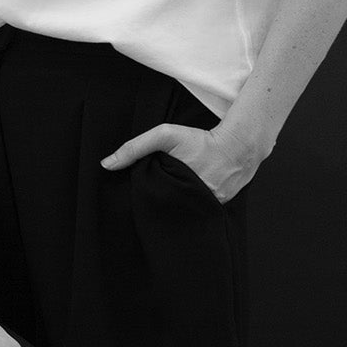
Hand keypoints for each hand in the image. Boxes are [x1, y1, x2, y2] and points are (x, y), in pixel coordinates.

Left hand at [100, 120, 258, 201]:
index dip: (144, 199)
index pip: (151, 202)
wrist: (239, 146)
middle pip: (166, 208)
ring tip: (172, 198)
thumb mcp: (165, 135)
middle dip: (160, 204)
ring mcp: (208, 208)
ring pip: (183, 211)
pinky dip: (193, 204)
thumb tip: (106, 164)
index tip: (141, 195)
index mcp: (177, 188)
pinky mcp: (218, 209)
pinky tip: (190, 197)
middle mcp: (193, 202)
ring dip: (177, 205)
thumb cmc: (200, 139)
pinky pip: (199, 210)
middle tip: (156, 196)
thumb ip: (135, 147)